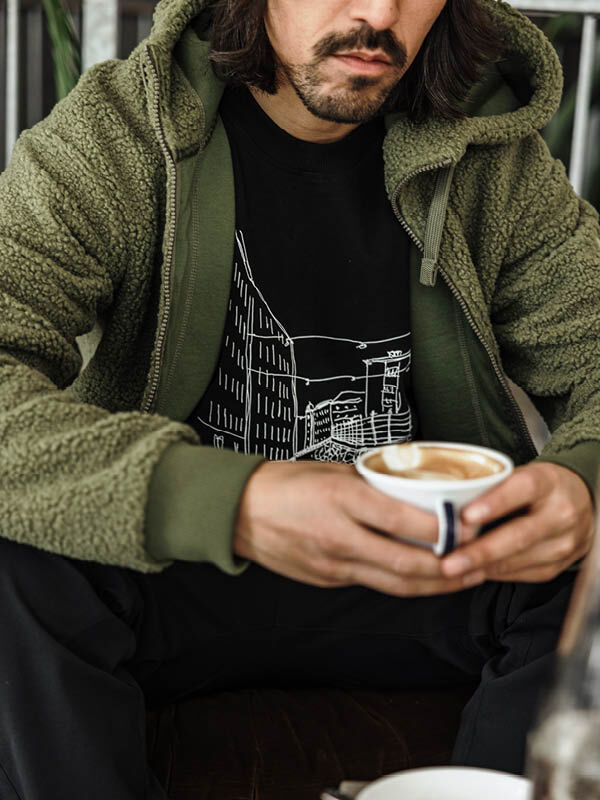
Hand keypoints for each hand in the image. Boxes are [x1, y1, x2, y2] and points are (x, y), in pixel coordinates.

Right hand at [234, 460, 486, 596]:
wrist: (239, 512)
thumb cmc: (286, 483)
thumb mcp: (333, 472)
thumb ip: (373, 487)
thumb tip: (415, 495)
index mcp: (343, 501)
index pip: (404, 521)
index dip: (443, 529)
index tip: (469, 526)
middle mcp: (340, 538)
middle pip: (406, 564)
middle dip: (449, 569)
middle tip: (479, 561)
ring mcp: (333, 565)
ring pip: (394, 584)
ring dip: (433, 585)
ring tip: (463, 578)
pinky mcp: (328, 580)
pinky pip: (373, 584)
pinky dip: (403, 584)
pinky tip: (423, 578)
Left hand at [441, 462, 594, 582]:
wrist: (582, 502)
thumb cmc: (539, 487)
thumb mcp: (520, 475)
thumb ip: (492, 488)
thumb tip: (450, 507)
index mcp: (547, 482)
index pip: (522, 489)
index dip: (494, 503)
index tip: (467, 516)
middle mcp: (560, 513)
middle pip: (519, 535)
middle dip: (480, 551)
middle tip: (449, 562)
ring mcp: (563, 542)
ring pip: (519, 559)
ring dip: (482, 568)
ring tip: (453, 570)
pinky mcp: (559, 565)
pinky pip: (523, 574)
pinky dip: (494, 574)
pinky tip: (472, 574)